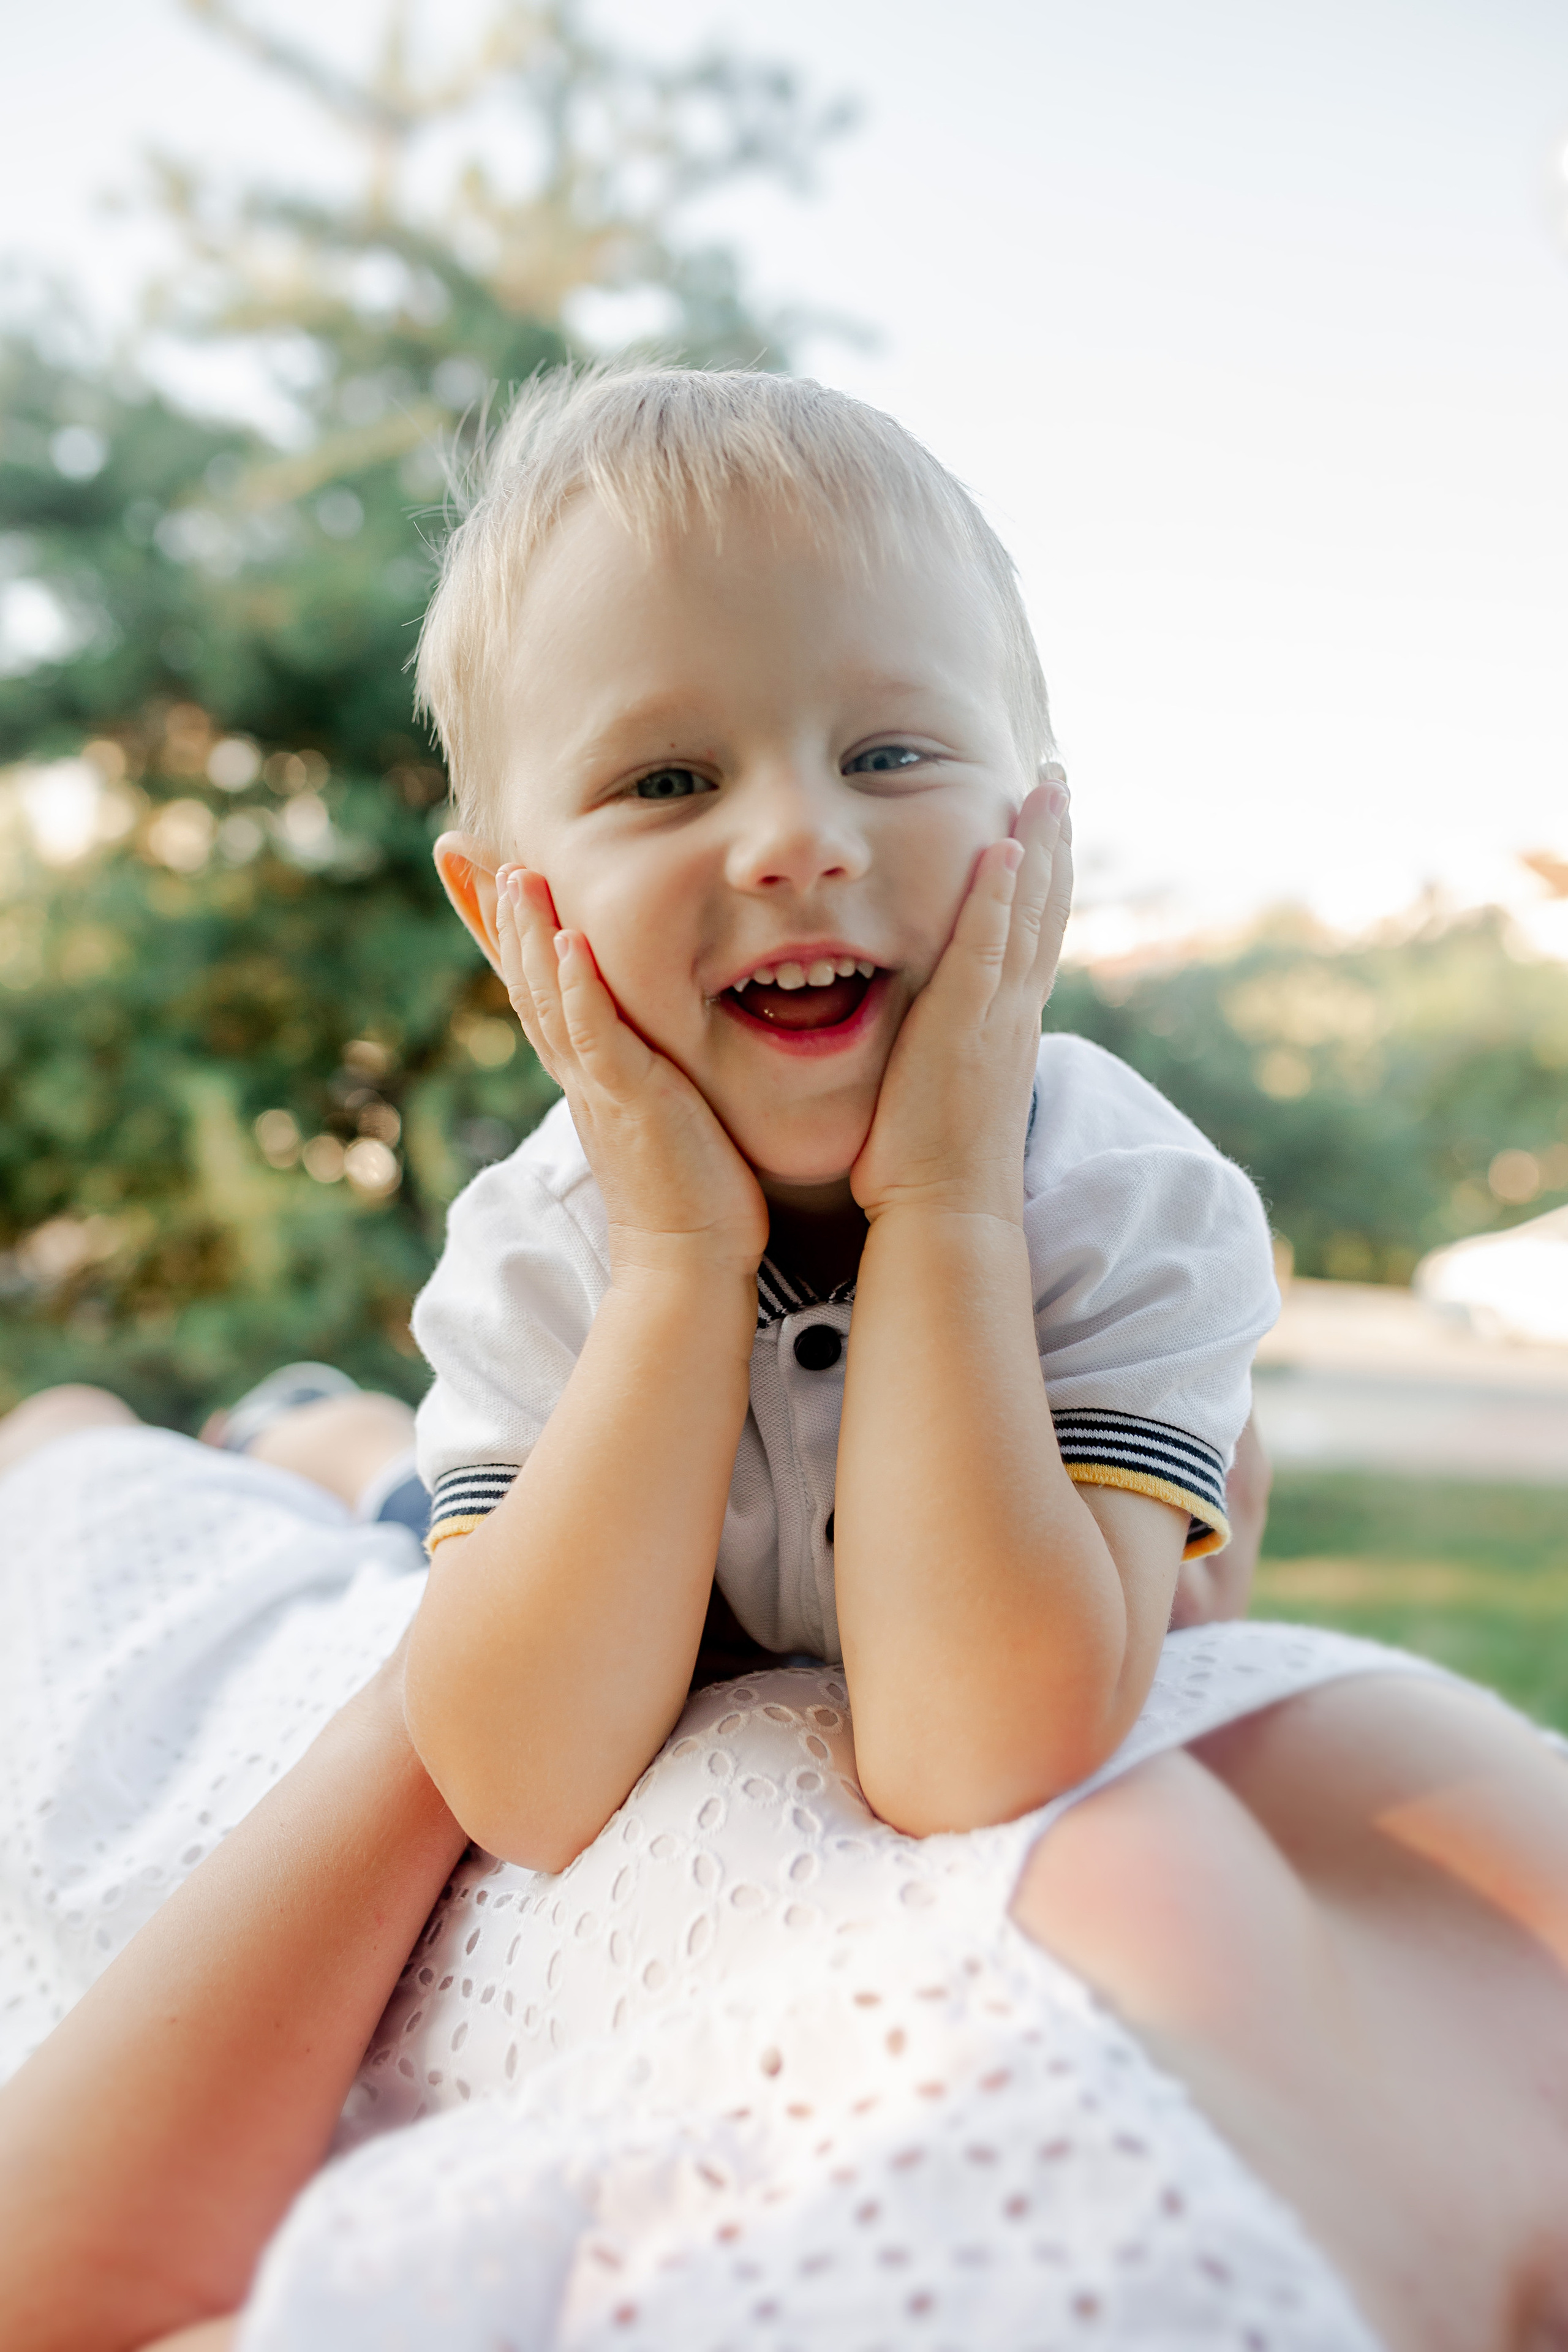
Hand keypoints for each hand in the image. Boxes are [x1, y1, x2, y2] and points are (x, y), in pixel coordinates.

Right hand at [495, 867, 768, 1284]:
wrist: (690, 1261)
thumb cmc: (692, 1188)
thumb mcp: (660, 1106)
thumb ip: (646, 1063)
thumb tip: (648, 1033)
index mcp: (584, 1068)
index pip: (533, 986)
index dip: (500, 928)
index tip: (474, 867)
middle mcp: (578, 1072)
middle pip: (522, 979)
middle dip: (494, 913)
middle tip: (464, 849)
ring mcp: (599, 1085)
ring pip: (547, 998)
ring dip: (527, 933)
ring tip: (513, 871)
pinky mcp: (631, 1101)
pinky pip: (596, 1035)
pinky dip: (578, 987)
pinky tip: (568, 939)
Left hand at [850, 781, 1072, 1224]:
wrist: (943, 1217)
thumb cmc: (926, 1172)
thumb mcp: (939, 1094)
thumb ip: (939, 1053)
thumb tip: (923, 1037)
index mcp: (1005, 1028)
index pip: (1031, 937)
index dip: (1040, 879)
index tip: (1042, 826)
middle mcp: (1014, 1015)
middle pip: (1046, 910)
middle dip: (1053, 842)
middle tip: (1058, 780)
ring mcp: (997, 1018)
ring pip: (1031, 915)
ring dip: (1040, 845)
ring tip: (1048, 785)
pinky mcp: (966, 1027)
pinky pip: (988, 948)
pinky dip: (1001, 897)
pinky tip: (1005, 846)